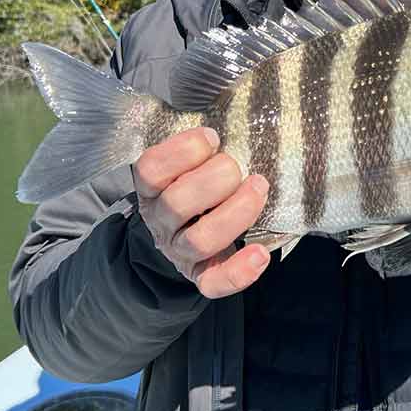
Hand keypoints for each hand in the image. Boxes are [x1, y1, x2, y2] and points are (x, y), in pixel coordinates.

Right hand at [134, 127, 270, 297]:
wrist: (182, 234)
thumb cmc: (195, 184)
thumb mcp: (186, 164)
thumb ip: (200, 148)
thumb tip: (230, 127)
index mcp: (153, 188)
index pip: (151, 170)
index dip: (181, 152)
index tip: (212, 137)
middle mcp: (161, 221)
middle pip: (177, 204)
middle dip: (214, 180)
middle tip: (236, 167)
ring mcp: (179, 250)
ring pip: (199, 241)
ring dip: (234, 213)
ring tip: (258, 188)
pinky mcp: (201, 276)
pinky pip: (214, 283)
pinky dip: (239, 272)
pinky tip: (260, 254)